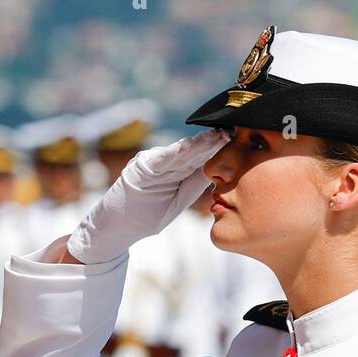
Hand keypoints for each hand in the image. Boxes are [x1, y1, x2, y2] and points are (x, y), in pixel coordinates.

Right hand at [66, 129, 232, 264]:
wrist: (116, 227)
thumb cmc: (146, 217)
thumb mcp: (176, 202)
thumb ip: (193, 186)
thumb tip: (217, 172)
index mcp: (175, 172)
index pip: (202, 159)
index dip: (220, 150)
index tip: (241, 142)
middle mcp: (165, 163)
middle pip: (194, 151)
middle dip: (215, 141)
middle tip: (236, 129)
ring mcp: (152, 163)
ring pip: (181, 152)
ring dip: (201, 144)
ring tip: (219, 135)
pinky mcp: (140, 168)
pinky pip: (162, 160)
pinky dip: (177, 153)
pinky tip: (192, 147)